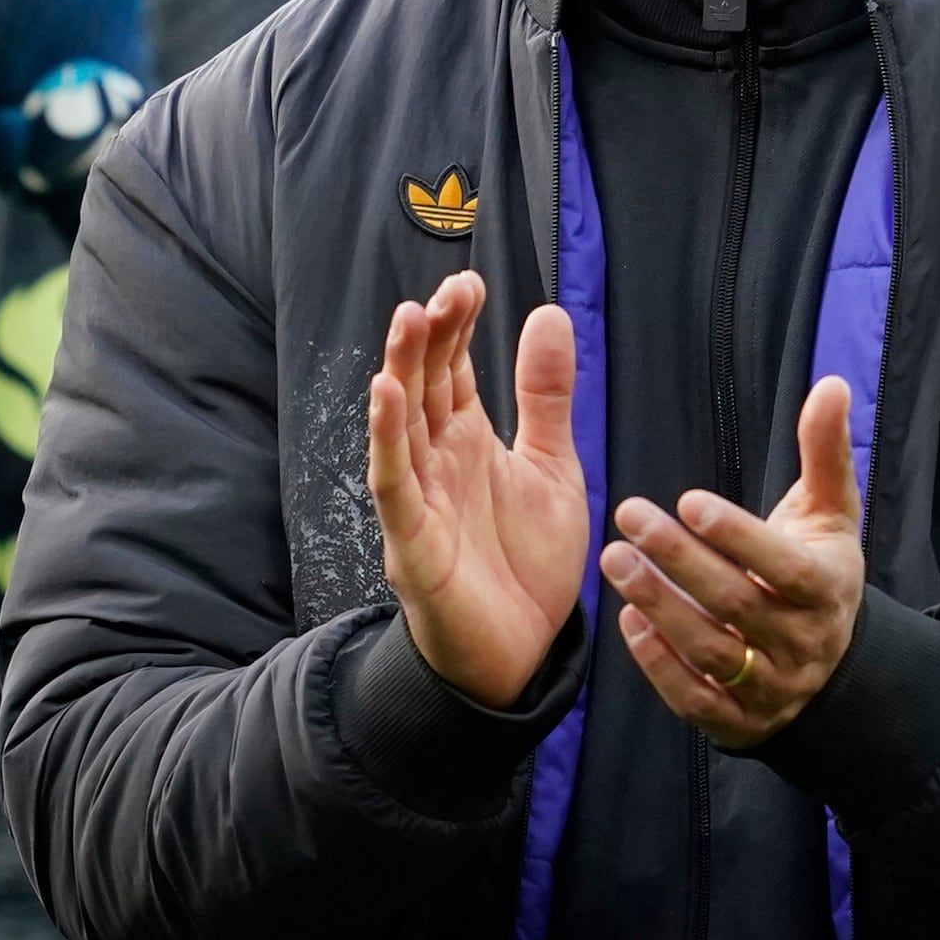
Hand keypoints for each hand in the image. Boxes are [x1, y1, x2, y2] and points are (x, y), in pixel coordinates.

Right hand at [363, 271, 586, 711]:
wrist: (522, 657)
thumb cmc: (527, 565)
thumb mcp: (553, 468)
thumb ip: (546, 397)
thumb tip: (547, 313)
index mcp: (468, 443)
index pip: (453, 370)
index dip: (456, 327)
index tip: (468, 283)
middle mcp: (437, 462)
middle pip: (424, 386)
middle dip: (430, 337)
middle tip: (446, 291)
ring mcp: (419, 500)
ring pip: (401, 424)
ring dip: (401, 371)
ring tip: (409, 319)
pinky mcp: (412, 541)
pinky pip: (393, 482)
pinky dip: (387, 438)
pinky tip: (385, 394)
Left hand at [603, 375, 867, 748]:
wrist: (828, 664)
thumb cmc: (816, 569)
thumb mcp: (829, 512)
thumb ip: (825, 451)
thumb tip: (830, 384)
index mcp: (829, 590)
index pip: (785, 568)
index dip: (738, 537)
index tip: (688, 500)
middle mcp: (805, 645)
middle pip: (738, 606)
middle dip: (679, 561)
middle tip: (627, 516)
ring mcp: (773, 689)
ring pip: (712, 654)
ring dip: (660, 607)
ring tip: (614, 562)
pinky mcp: (740, 723)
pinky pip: (696, 701)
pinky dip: (659, 667)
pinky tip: (627, 624)